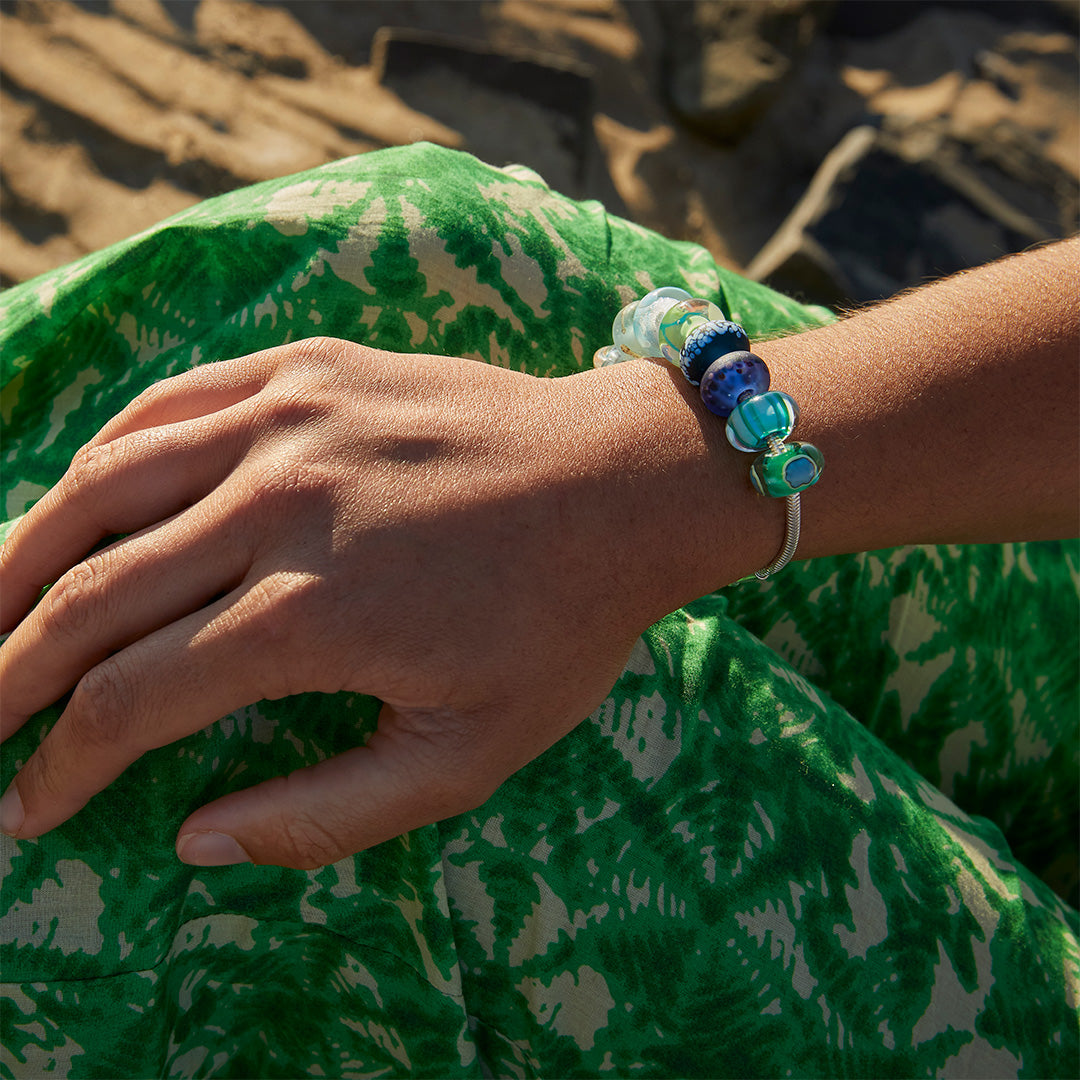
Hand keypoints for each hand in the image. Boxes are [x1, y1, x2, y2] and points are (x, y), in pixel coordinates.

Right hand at [1, 338, 694, 867]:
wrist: (624, 482)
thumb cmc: (560, 621)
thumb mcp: (470, 753)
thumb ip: (326, 813)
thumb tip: (195, 837)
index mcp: (312, 614)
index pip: (130, 700)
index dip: (62, 765)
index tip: (28, 809)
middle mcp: (277, 505)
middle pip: (90, 597)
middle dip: (7, 671)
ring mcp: (286, 419)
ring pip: (101, 487)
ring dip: (18, 557)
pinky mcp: (305, 367)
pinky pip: (165, 407)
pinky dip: (101, 461)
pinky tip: (73, 504)